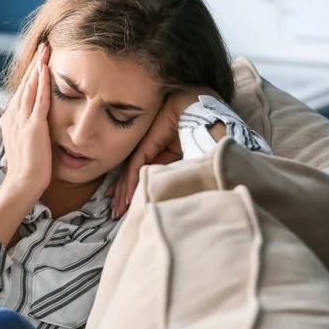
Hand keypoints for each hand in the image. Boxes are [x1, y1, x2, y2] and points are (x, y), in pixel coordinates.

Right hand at [0, 43, 51, 198]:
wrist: (22, 184)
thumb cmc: (27, 169)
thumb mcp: (24, 143)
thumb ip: (27, 129)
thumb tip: (36, 123)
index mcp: (10, 119)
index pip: (22, 92)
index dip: (31, 75)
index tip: (39, 60)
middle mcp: (13, 116)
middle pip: (25, 84)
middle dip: (35, 64)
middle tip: (44, 46)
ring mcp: (22, 120)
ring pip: (30, 87)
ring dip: (39, 66)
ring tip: (47, 49)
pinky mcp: (33, 127)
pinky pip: (39, 100)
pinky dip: (42, 82)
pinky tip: (46, 69)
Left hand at [109, 86, 221, 218]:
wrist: (211, 115)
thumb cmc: (210, 136)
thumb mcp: (192, 161)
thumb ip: (175, 173)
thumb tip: (164, 194)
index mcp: (166, 150)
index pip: (147, 173)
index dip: (136, 190)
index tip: (128, 208)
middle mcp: (155, 145)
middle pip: (135, 172)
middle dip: (125, 194)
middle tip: (116, 213)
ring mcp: (150, 140)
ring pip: (132, 170)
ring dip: (125, 191)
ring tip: (117, 210)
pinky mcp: (149, 140)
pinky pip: (136, 164)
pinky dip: (131, 181)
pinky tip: (127, 197)